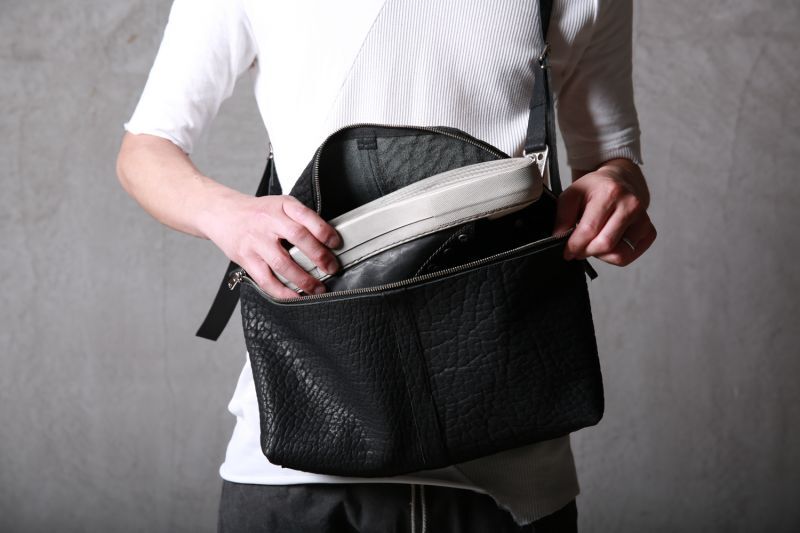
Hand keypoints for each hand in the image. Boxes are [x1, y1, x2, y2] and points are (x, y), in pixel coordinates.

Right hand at [202, 191, 341, 297]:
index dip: (324, 231)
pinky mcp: (246, 259)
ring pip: (283, 263)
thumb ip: (301, 218)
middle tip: (332, 268)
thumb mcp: (280, 205)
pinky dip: (282, 292)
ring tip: (318, 288)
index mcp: (281, 206)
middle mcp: (268, 222)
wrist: (222, 213)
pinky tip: (296, 297)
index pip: (306, 216)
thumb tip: (328, 241)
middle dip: (319, 256)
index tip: (336, 244)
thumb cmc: (257, 212)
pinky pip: (266, 280)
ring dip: (304, 279)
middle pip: (298, 238)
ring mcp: (256, 242)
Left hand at [552, 158, 656, 265]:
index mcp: (610, 193)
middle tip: (579, 248)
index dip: (574, 246)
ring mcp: (643, 219)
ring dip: (601, 255)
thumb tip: (559, 237)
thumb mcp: (572, 194)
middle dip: (586, 251)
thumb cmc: (596, 189)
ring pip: (618, 255)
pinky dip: (614, 255)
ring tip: (594, 242)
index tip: (567, 251)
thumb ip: (562, 216)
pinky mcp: (649, 231)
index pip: (589, 230)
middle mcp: (631, 205)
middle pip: (604, 245)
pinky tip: (608, 243)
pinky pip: (629, 256)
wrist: (621, 180)